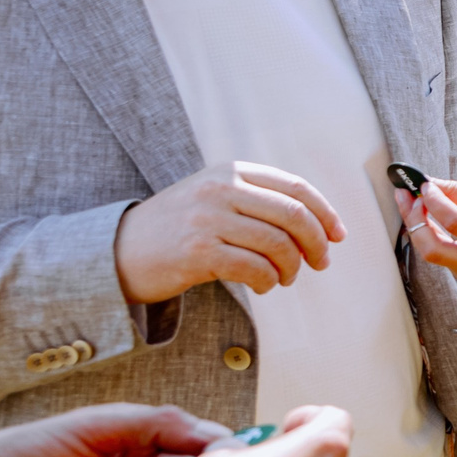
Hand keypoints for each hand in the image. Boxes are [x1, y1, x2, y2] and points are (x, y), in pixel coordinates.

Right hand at [114, 162, 344, 304]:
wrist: (117, 251)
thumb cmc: (177, 229)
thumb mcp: (216, 198)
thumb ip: (260, 202)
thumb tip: (320, 228)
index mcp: (231, 170)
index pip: (296, 187)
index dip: (325, 213)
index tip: (339, 235)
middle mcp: (221, 188)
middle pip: (294, 215)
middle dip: (317, 243)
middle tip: (320, 263)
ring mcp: (208, 219)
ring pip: (278, 244)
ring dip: (291, 268)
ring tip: (285, 278)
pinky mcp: (197, 251)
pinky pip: (254, 268)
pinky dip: (269, 281)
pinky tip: (264, 286)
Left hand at [395, 178, 456, 283]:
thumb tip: (427, 184)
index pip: (456, 223)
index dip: (435, 203)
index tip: (424, 185)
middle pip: (434, 250)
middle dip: (415, 221)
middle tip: (407, 196)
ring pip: (432, 254)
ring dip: (418, 226)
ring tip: (414, 201)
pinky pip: (439, 256)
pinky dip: (428, 235)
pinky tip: (428, 217)